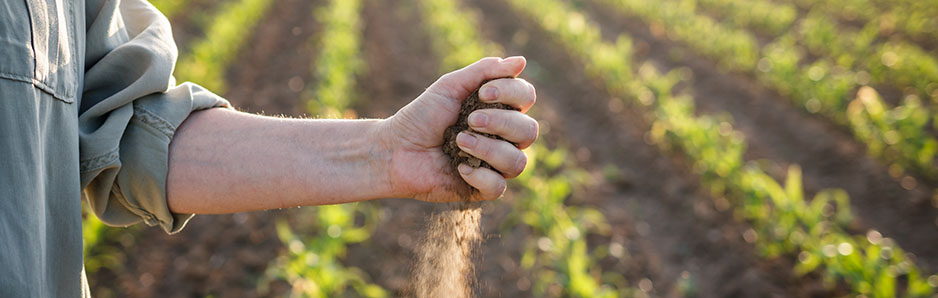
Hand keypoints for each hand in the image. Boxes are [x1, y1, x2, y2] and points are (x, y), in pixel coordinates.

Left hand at [380, 57, 537, 201]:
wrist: (395, 148)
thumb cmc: (421, 116)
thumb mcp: (450, 87)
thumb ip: (484, 72)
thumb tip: (521, 61)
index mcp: (499, 110)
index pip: (526, 98)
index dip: (512, 93)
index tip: (483, 93)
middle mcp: (503, 138)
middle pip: (529, 131)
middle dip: (501, 122)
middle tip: (469, 120)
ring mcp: (495, 165)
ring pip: (518, 162)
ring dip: (489, 149)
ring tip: (460, 141)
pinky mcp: (482, 189)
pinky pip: (499, 187)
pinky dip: (481, 176)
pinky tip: (460, 168)